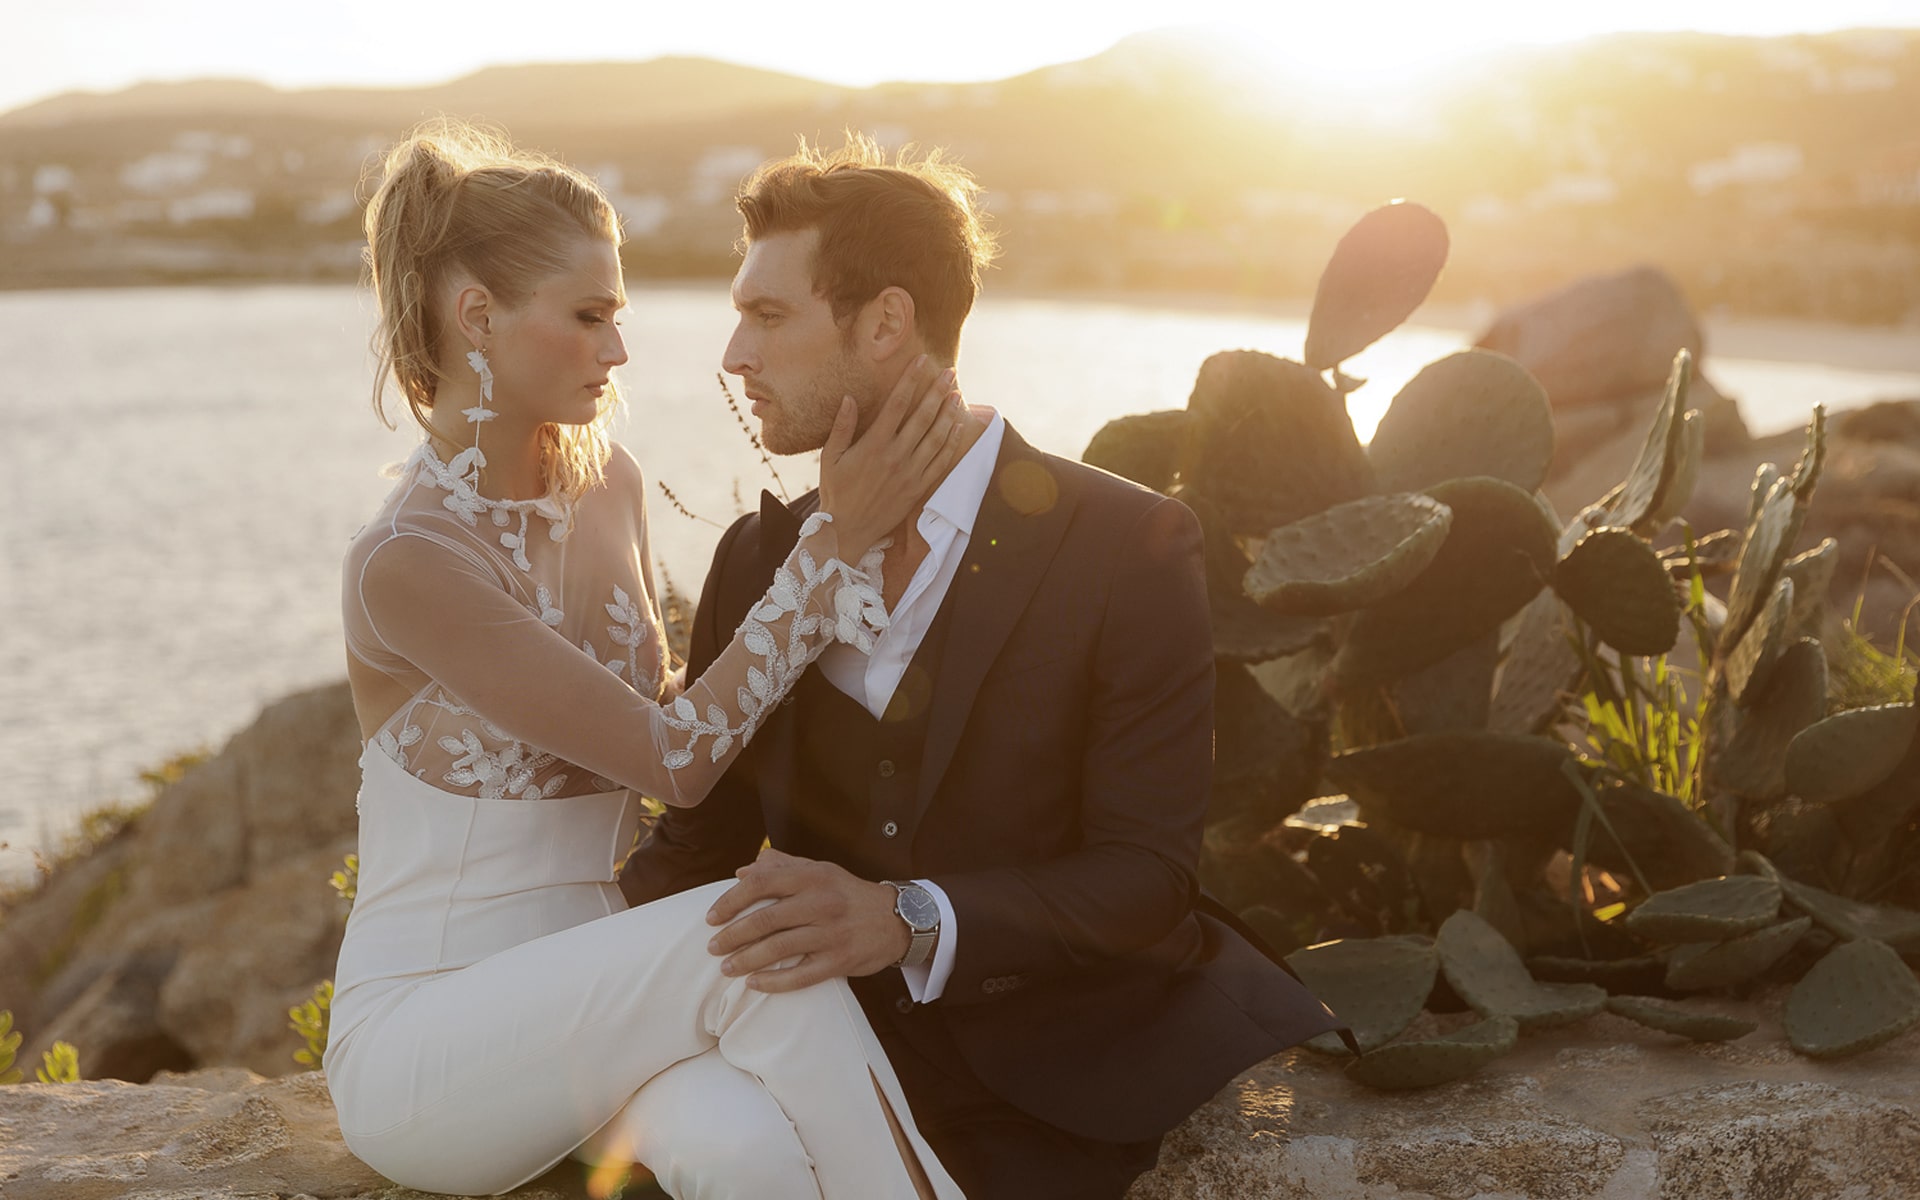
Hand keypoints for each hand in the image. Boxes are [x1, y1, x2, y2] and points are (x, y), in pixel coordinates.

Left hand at [705, 847, 912, 992]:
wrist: (898, 919)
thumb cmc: (849, 893)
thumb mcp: (821, 870)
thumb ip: (782, 866)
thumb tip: (743, 871)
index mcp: (812, 877)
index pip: (761, 883)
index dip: (731, 901)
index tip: (711, 917)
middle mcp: (821, 902)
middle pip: (765, 920)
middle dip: (732, 935)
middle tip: (712, 947)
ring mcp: (831, 933)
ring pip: (778, 949)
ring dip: (746, 960)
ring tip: (726, 968)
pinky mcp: (839, 961)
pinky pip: (800, 976)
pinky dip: (773, 981)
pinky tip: (754, 983)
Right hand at [818, 354, 967, 556]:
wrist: (847, 531)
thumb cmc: (835, 492)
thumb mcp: (829, 457)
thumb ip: (841, 427)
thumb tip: (849, 398)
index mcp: (874, 444)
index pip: (897, 404)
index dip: (911, 380)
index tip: (922, 361)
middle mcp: (896, 456)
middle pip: (923, 416)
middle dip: (937, 391)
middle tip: (950, 372)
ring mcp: (910, 473)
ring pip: (936, 437)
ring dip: (948, 413)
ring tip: (957, 393)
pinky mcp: (918, 488)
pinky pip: (940, 462)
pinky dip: (951, 443)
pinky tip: (957, 427)